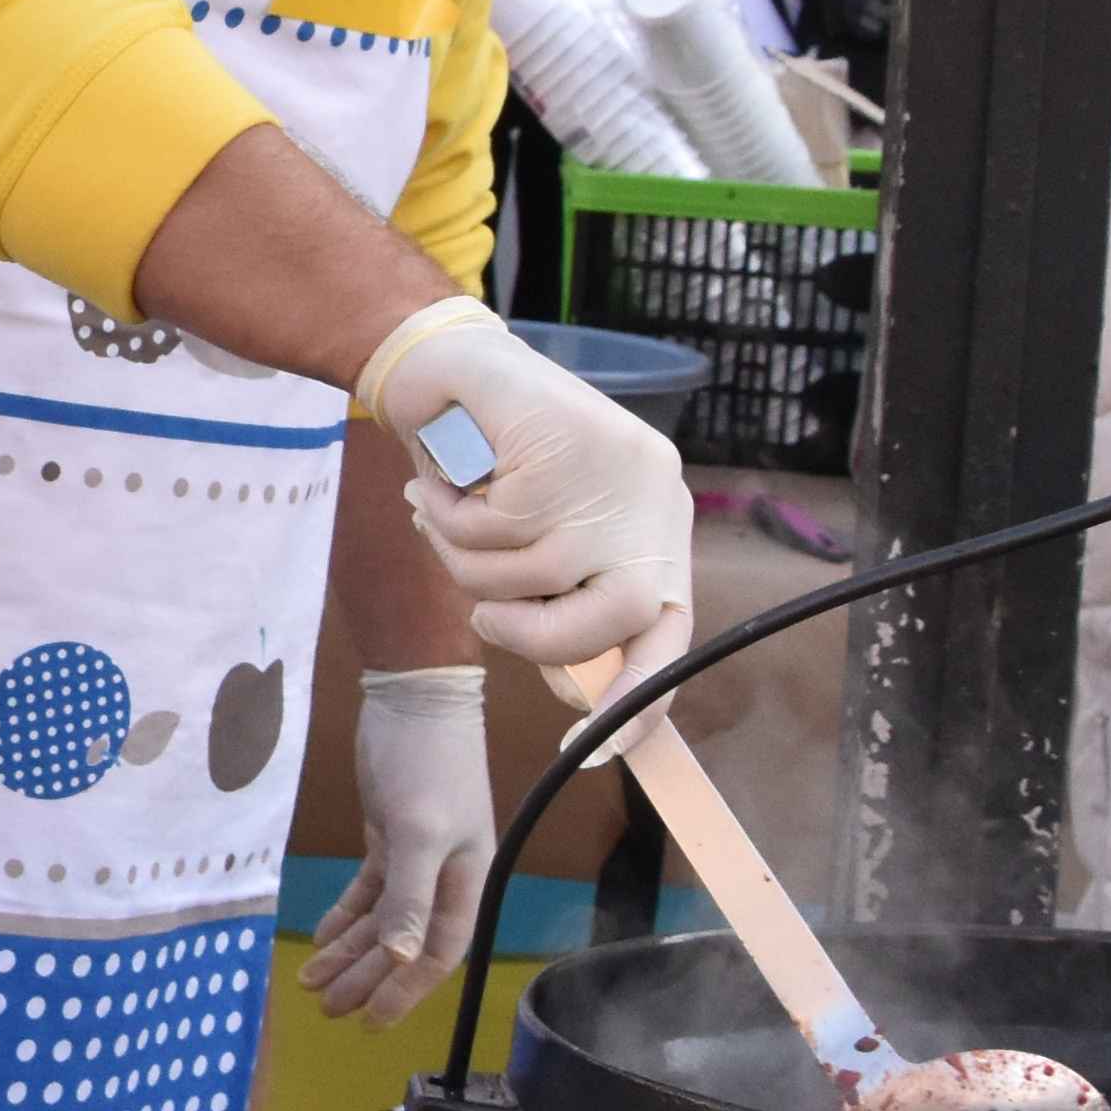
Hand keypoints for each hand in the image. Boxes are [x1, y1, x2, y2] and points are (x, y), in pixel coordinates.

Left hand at [303, 668, 496, 1020]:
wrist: (414, 695)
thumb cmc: (427, 763)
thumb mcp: (418, 830)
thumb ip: (411, 895)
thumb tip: (404, 957)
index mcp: (466, 881)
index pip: (437, 953)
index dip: (405, 990)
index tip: (369, 1021)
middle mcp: (444, 876)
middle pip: (404, 943)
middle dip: (366, 977)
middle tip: (325, 1007)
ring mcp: (416, 857)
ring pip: (382, 920)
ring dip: (350, 952)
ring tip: (313, 983)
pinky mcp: (389, 836)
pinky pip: (370, 890)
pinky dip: (346, 916)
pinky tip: (322, 938)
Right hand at [365, 299, 694, 685]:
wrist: (445, 359)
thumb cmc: (486, 461)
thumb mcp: (534, 547)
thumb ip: (561, 608)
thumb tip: (574, 687)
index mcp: (656, 526)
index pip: (670, 631)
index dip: (637, 700)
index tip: (593, 751)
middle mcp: (654, 496)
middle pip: (618, 616)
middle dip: (538, 635)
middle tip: (486, 616)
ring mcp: (614, 468)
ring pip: (536, 575)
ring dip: (469, 563)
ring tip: (449, 512)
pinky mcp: (563, 443)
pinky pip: (492, 533)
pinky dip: (447, 518)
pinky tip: (440, 480)